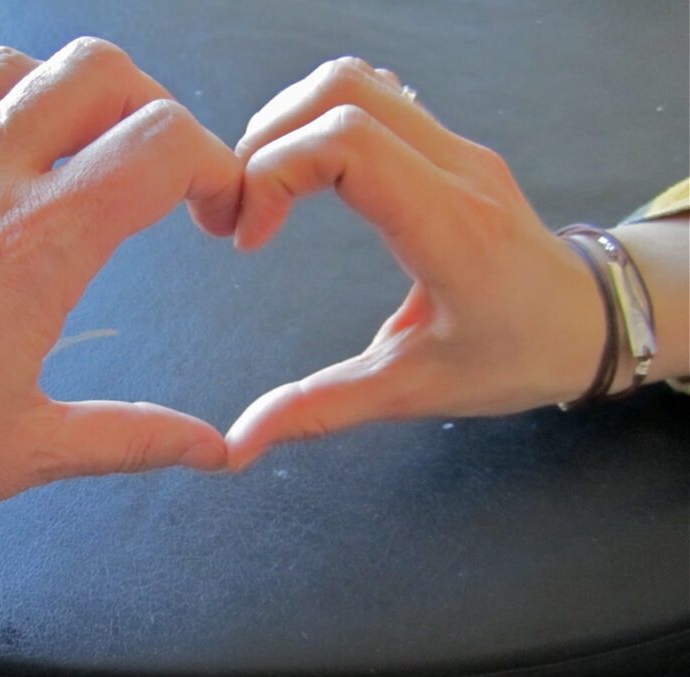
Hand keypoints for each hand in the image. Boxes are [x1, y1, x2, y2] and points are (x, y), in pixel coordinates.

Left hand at [0, 39, 240, 551]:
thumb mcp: (30, 449)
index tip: (210, 210)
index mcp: (39, 247)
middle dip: (149, 105)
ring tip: (67, 155)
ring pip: (7, 68)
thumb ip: (135, 437)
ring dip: (56, 98)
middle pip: (95, 72)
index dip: (214, 167)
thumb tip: (212, 450)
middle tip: (152, 165)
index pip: (162, 146)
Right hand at [225, 58, 605, 469]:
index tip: (248, 238)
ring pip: (357, 82)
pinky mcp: (449, 144)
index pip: (349, 145)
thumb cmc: (511, 358)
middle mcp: (456, 170)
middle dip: (268, 140)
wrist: (587, 322)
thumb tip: (238, 444)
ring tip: (262, 186)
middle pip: (343, 94)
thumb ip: (321, 410)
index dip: (275, 174)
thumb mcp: (411, 391)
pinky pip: (376, 95)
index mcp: (449, 229)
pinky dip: (322, 117)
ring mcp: (457, 147)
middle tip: (240, 206)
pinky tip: (306, 169)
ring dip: (290, 122)